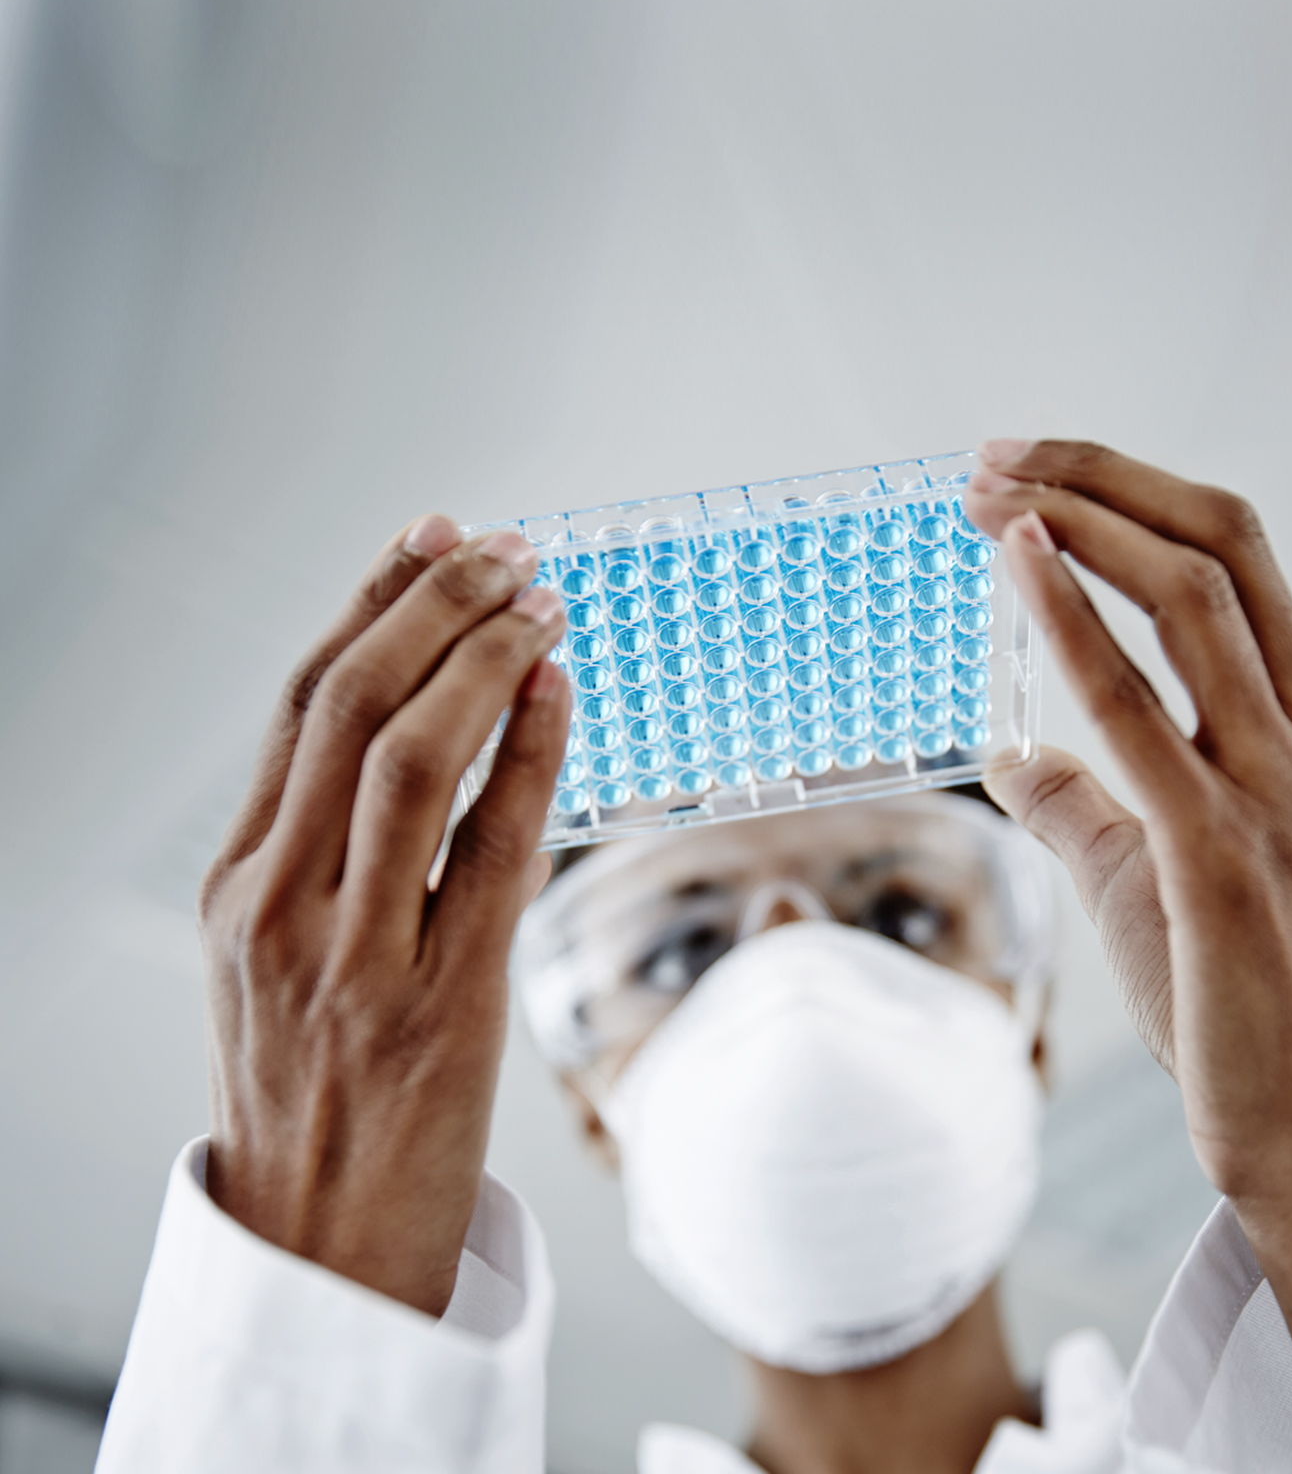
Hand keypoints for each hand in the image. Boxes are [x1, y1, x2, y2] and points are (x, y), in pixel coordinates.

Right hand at [198, 515, 569, 1316]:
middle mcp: (276, 907)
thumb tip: (426, 732)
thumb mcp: (278, 965)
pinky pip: (487, 850)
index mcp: (235, 887)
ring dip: (481, 659)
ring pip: (408, 759)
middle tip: (501, 547)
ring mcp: (351, 957)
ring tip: (538, 598)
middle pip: (349, 707)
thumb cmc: (313, 1096)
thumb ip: (324, 856)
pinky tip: (556, 692)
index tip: (427, 540)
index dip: (370, 605)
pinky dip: (526, 755)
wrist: (319, 1250)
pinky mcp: (438, 1004)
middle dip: (431, 606)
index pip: (300, 706)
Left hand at [965, 442, 1291, 1446]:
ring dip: (1081, 524)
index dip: (1130, 496)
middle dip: (1101, 479)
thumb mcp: (1154, 867)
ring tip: (988, 493)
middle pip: (1218, 545)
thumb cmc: (1234, 994)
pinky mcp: (1225, 854)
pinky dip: (1076, 620)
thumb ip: (1085, 800)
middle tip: (993, 459)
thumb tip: (1009, 755)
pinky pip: (1141, 707)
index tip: (1032, 476)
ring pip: (1195, 598)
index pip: (1232, 559)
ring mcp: (1277, 789)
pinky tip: (1020, 569)